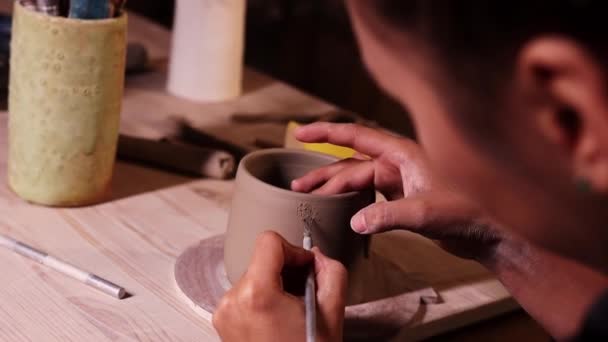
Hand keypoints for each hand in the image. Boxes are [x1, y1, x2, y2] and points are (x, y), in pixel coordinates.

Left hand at [212, 231, 346, 341]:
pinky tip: (279, 320)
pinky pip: (244, 296)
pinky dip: (263, 299)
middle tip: (305, 294)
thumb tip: (316, 255)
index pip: (269, 241)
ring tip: (292, 311)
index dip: (294, 250)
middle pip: (262, 261)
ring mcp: (223, 313)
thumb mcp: (332, 312)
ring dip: (275, 286)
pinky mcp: (222, 323)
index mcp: (256, 294)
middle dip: (286, 272)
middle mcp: (231, 300)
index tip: (308, 267)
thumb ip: (331, 272)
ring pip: (253, 277)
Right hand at [292, 123, 502, 261]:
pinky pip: (368, 193)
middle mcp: (399, 162)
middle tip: (299, 185)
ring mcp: (400, 179)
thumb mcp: (425, 213)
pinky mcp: (402, 197)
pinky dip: (351, 199)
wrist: (487, 233)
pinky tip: (340, 207)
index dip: (327, 133)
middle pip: (351, 162)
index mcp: (403, 153)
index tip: (301, 133)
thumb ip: (388, 217)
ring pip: (358, 178)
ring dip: (335, 187)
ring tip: (310, 196)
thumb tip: (355, 222)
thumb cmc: (467, 214)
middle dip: (324, 173)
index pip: (357, 136)